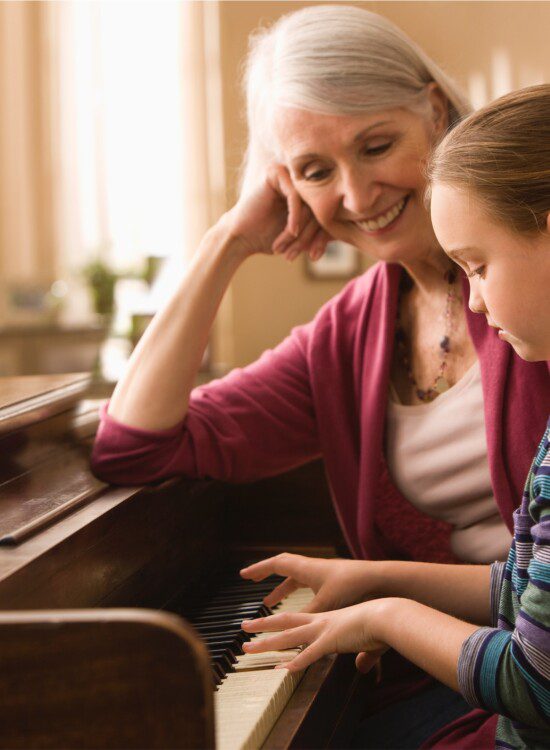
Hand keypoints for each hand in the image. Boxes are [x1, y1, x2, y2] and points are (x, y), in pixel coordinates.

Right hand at [225, 164, 330, 260]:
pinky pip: (296, 198)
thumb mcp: (304, 235)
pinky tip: (290, 233)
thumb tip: (353, 232)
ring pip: (308, 204)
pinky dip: (294, 218)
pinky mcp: (276, 173)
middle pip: (318, 207)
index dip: (322, 236)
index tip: (315, 256)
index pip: (326, 211)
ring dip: (300, 231)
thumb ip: (323, 230)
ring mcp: (288, 172)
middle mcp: (300, 177)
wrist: (242, 238)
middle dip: (309, 235)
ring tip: (287, 249)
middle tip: (296, 255)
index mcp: (308, 190)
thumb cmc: (271, 238)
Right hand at [240, 553, 382, 612]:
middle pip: (284, 567)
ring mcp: (324, 573)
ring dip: (282, 588)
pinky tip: (299, 607)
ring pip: (297, 577)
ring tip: (270, 602)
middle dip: (266, 575)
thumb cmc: (352, 588)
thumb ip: (305, 617)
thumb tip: (289, 634)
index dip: (259, 570)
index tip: (244, 576)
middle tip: (252, 582)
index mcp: (307, 568)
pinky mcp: (334, 582)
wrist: (379, 580)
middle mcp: (313, 567)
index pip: (277, 564)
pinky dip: (298, 593)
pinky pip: (308, 583)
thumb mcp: (324, 604)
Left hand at [241, 600, 389, 672]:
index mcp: (326, 620)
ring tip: (248, 648)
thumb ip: (363, 656)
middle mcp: (320, 623)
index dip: (279, 624)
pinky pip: (310, 654)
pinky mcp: (331, 641)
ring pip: (288, 637)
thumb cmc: (380, 626)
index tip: (264, 626)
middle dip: (262, 626)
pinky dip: (296, 662)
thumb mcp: (367, 642)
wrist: (388, 615)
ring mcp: (323, 631)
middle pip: (284, 623)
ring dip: (267, 643)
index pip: (296, 620)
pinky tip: (283, 670)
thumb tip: (363, 668)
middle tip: (244, 628)